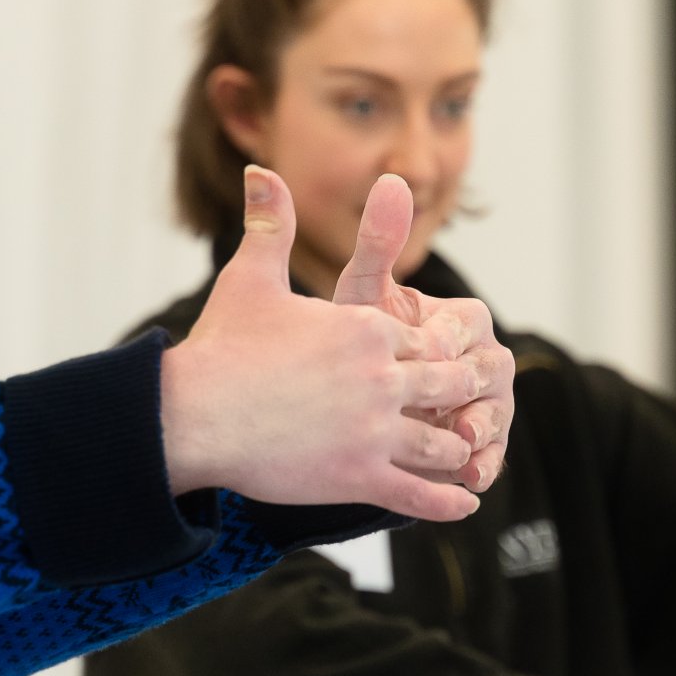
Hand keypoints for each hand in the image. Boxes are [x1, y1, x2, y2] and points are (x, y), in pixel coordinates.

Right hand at [159, 168, 507, 520]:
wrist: (192, 415)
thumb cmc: (220, 349)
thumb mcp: (251, 277)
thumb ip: (270, 225)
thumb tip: (260, 171)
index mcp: (365, 328)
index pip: (425, 340)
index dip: (438, 351)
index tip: (452, 359)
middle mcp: (381, 377)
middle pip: (446, 384)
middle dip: (465, 391)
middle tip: (482, 398)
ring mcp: (374, 431)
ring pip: (440, 442)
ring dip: (458, 448)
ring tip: (470, 453)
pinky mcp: (359, 477)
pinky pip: (420, 495)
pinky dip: (448, 502)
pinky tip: (465, 504)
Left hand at [331, 174, 514, 491]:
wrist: (349, 396)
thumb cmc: (359, 337)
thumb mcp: (363, 295)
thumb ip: (378, 241)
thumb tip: (393, 178)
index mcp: (461, 319)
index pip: (464, 325)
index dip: (442, 340)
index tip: (419, 351)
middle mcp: (482, 358)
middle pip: (490, 373)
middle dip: (470, 390)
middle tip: (447, 400)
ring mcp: (485, 404)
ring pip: (495, 417)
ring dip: (483, 433)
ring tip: (464, 447)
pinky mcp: (477, 445)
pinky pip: (489, 457)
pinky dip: (482, 467)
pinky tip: (469, 481)